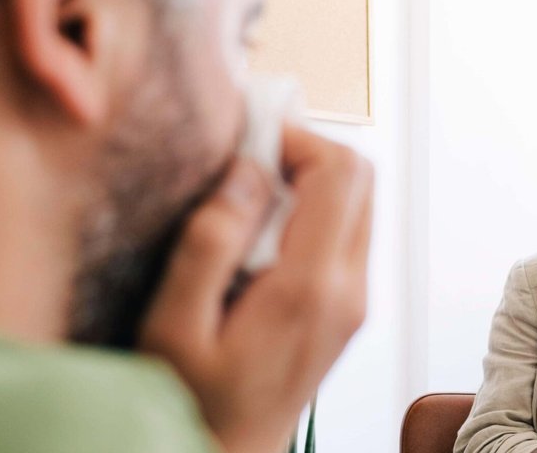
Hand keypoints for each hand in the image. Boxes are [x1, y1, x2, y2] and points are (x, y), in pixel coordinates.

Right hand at [140, 126, 373, 452]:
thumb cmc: (191, 401)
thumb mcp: (175, 325)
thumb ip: (209, 244)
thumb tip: (246, 172)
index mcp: (310, 288)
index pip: (342, 173)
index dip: (298, 136)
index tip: (249, 138)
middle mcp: (348, 291)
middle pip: (361, 179)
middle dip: (307, 151)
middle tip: (247, 160)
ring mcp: (354, 300)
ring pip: (357, 202)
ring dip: (309, 181)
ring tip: (247, 197)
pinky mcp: (346, 307)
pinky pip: (345, 232)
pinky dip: (310, 211)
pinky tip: (259, 233)